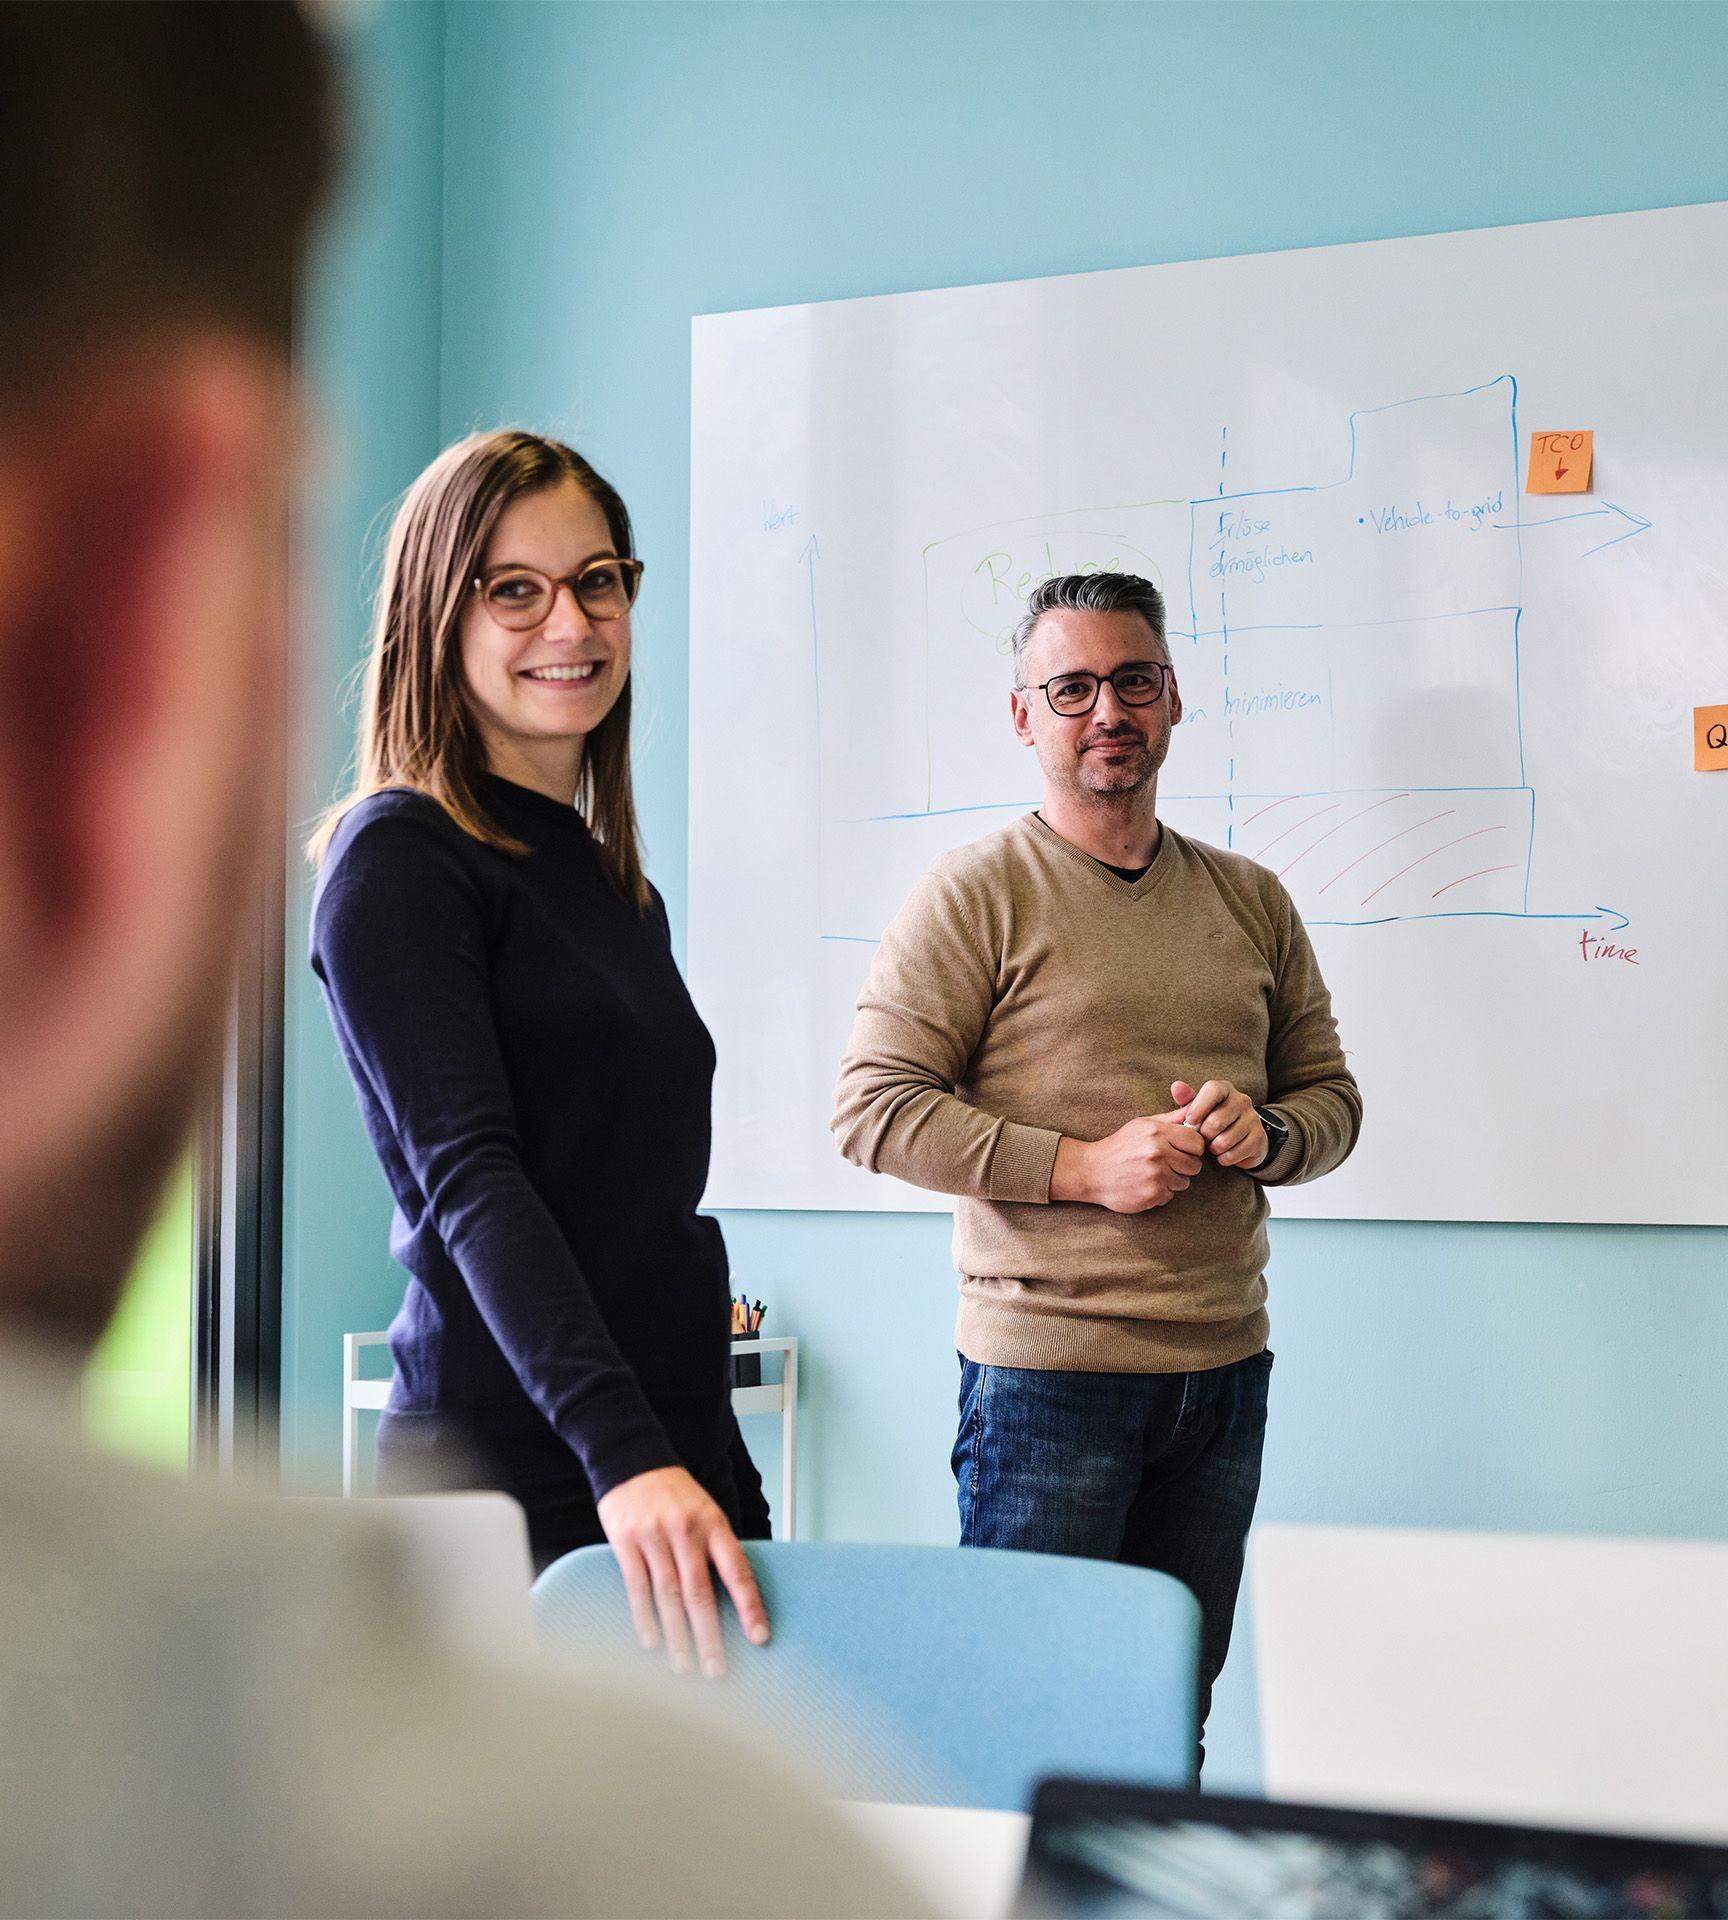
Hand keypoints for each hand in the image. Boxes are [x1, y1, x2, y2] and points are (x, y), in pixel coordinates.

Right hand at [595, 1465, 769, 1677]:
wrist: (632, 1461)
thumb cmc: (675, 1494)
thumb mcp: (706, 1511)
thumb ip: (716, 1549)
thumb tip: (732, 1597)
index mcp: (714, 1524)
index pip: (737, 1571)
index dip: (749, 1606)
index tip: (759, 1637)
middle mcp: (686, 1532)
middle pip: (700, 1593)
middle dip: (710, 1636)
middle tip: (716, 1670)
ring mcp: (655, 1537)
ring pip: (669, 1596)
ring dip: (678, 1637)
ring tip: (685, 1666)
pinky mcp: (626, 1542)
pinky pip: (638, 1588)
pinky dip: (645, 1618)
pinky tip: (652, 1642)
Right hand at [1051, 1109, 1204, 1212]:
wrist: (1091, 1171)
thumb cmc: (1120, 1146)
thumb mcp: (1143, 1125)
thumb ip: (1171, 1119)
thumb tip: (1196, 1108)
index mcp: (1157, 1132)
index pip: (1197, 1143)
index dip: (1192, 1148)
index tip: (1181, 1150)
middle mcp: (1157, 1153)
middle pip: (1195, 1165)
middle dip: (1184, 1166)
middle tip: (1166, 1164)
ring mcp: (1155, 1175)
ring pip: (1184, 1182)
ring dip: (1172, 1180)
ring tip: (1153, 1174)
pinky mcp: (1151, 1194)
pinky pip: (1170, 1196)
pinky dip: (1160, 1193)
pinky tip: (1145, 1184)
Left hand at [1172, 1078, 1266, 1169]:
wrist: (1242, 1138)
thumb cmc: (1212, 1120)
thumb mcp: (1198, 1109)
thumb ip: (1186, 1100)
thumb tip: (1176, 1086)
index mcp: (1225, 1089)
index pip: (1213, 1090)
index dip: (1198, 1107)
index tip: (1190, 1121)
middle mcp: (1242, 1101)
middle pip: (1215, 1121)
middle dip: (1203, 1135)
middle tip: (1202, 1138)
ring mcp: (1253, 1119)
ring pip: (1224, 1141)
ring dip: (1213, 1149)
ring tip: (1212, 1146)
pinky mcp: (1259, 1138)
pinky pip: (1233, 1154)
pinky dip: (1223, 1158)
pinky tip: (1223, 1154)